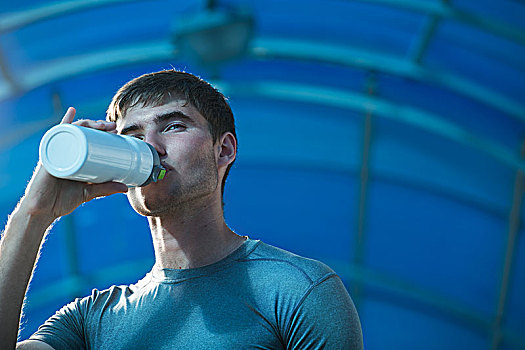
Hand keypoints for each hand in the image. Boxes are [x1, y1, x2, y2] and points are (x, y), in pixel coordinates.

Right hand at [20, 107, 127, 222]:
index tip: (117, 131)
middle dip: (99, 126)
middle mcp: (66, 152)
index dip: (103, 133)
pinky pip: (57, 136)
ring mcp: (58, 152)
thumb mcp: (89, 192)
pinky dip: (65, 123)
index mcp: (75, 158)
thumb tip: (126, 188)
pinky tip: (72, 111)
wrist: (42, 211)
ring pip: (74, 131)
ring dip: (88, 123)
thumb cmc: (61, 200)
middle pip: (83, 132)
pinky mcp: (51, 156)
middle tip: (113, 127)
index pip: (90, 139)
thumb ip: (106, 189)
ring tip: (101, 124)